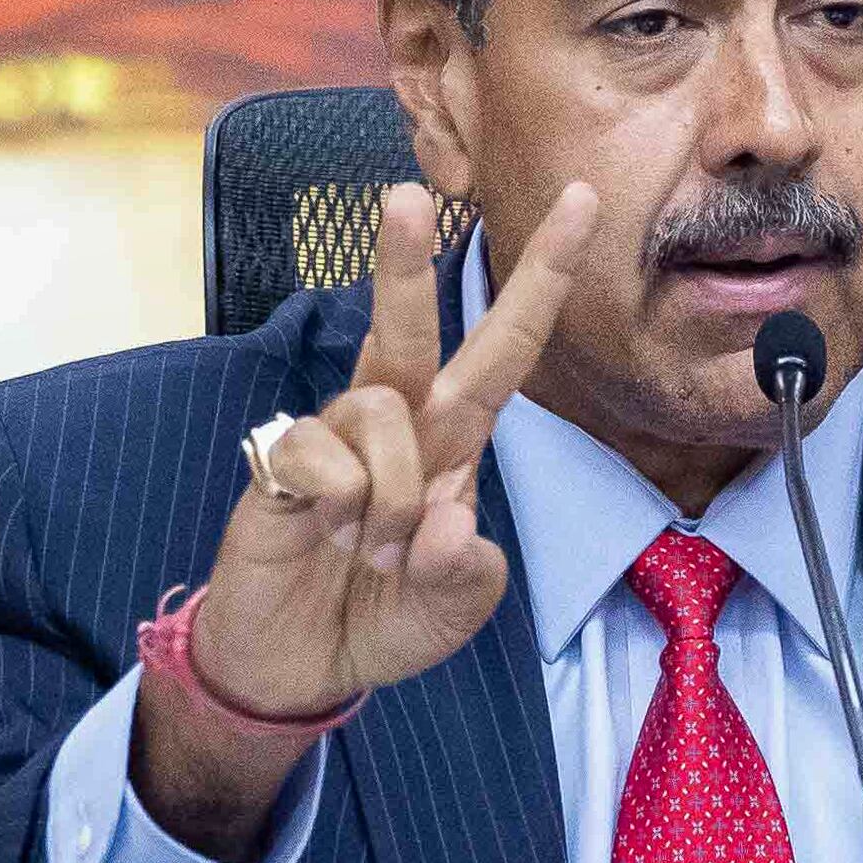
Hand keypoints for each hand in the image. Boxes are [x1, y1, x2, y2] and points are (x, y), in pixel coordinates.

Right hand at [133, 181, 602, 856]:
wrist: (297, 668)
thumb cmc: (383, 618)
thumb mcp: (453, 610)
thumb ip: (467, 572)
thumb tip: (449, 518)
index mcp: (452, 441)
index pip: (507, 348)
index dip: (543, 278)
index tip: (581, 198)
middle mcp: (396, 422)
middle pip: (408, 328)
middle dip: (407, 261)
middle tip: (405, 194)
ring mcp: (334, 438)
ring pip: (383, 410)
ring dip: (395, 496)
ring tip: (374, 550)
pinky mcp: (280, 462)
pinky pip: (327, 459)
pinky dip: (341, 508)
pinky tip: (325, 536)